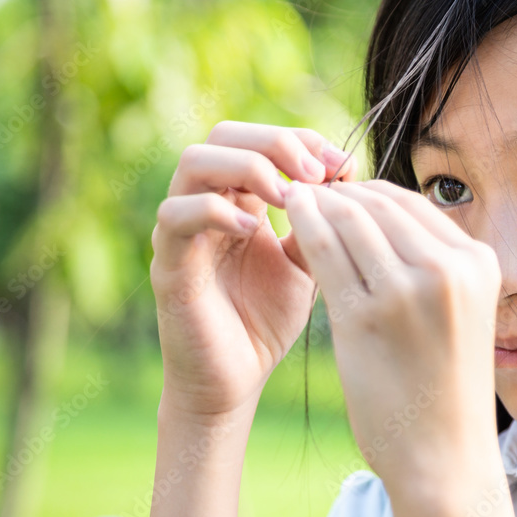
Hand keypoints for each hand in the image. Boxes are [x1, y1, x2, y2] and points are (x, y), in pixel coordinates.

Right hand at [150, 121, 358, 420]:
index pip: (259, 139)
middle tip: (317, 173)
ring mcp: (182, 231)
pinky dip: (216, 212)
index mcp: (239, 200)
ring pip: (194, 161)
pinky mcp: (168, 263)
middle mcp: (205, 205)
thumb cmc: (267, 321)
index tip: (342, 163)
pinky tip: (257, 231)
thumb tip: (347, 173)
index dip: (300, 139)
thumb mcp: (307, 263)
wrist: (236, 381)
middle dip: (275, 142)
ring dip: (248, 167)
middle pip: (224, 135)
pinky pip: (176, 217)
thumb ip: (320, 222)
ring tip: (288, 196)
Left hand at [283, 179, 501, 491]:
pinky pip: (324, 251)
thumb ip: (432, 266)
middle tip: (305, 189)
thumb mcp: (458, 314)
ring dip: (316, 204)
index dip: (366, 191)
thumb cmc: (445, 389)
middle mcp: (449, 269)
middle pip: (379, 203)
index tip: (337, 193)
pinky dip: (303, 228)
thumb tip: (380, 220)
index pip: (411, 202)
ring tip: (293, 201)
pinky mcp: (365, 317)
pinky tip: (288, 223)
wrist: (444, 458)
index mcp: (478, 263)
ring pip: (349, 219)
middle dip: (337, 191)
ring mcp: (407, 292)